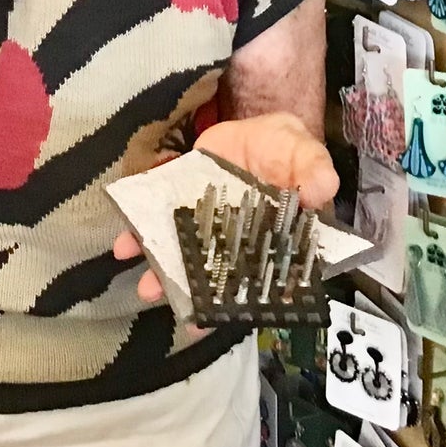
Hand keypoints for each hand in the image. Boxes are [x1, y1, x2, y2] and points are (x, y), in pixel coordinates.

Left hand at [112, 112, 337, 304]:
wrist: (252, 128)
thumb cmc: (285, 148)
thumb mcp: (304, 150)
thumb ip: (313, 168)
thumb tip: (320, 189)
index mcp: (274, 239)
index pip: (262, 277)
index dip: (245, 302)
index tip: (225, 318)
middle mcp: (236, 241)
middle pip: (218, 275)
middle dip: (199, 295)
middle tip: (182, 315)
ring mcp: (204, 225)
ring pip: (185, 255)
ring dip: (164, 274)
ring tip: (148, 289)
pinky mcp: (180, 204)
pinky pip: (158, 222)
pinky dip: (139, 233)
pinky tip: (125, 244)